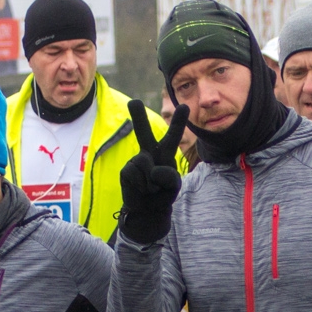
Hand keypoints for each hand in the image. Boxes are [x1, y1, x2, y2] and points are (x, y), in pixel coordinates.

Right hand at [118, 100, 188, 244]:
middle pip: (143, 132)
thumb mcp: (174, 186)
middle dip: (138, 116)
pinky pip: (134, 172)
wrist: (148, 209)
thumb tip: (153, 170)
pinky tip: (141, 190)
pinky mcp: (126, 170)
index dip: (178, 122)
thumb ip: (170, 176)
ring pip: (143, 161)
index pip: (172, 136)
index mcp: (165, 153)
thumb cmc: (163, 193)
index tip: (185, 107)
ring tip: (151, 188)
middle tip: (133, 102)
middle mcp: (149, 153)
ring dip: (150, 180)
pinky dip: (141, 185)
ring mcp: (136, 160)